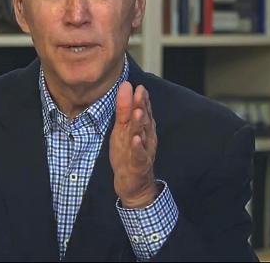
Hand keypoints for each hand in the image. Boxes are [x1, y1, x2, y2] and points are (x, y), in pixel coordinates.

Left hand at [110, 81, 158, 207]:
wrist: (135, 184)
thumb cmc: (129, 154)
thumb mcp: (123, 129)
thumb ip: (125, 109)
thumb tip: (126, 86)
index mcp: (143, 129)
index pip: (143, 111)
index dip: (141, 98)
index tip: (138, 86)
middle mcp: (145, 138)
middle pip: (144, 120)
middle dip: (142, 106)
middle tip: (140, 92)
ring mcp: (143, 151)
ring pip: (142, 135)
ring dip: (141, 123)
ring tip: (138, 111)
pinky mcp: (138, 165)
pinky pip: (139, 155)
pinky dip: (138, 147)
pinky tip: (136, 139)